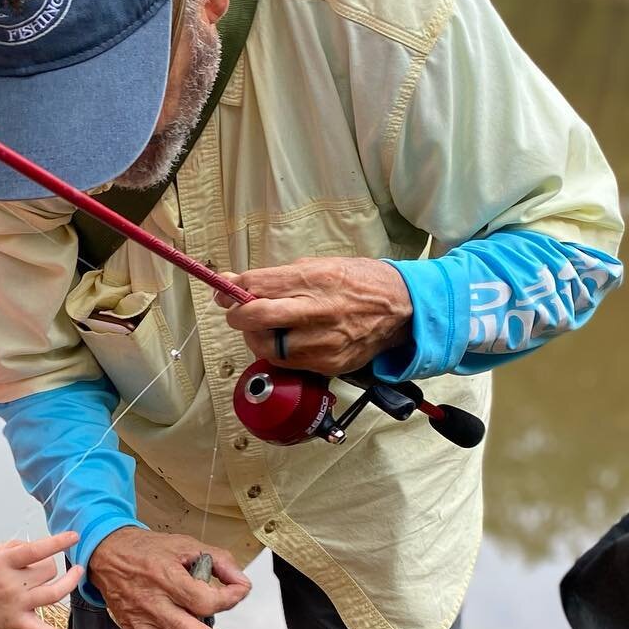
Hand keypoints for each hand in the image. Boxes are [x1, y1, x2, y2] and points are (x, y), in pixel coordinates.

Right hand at [0, 530, 82, 628]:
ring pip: (54, 593)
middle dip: (48, 563)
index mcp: (2, 563)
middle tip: (38, 564)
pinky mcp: (16, 622)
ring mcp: (16, 605)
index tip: (74, 536)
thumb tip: (34, 547)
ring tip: (77, 572)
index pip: (36, 549)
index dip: (58, 542)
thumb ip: (10, 547)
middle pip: (48, 570)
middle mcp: (12, 584)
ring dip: (69, 582)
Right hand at [89, 526, 252, 628]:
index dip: (229, 598)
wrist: (106, 552)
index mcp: (167, 578)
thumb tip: (242, 584)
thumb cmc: (150, 548)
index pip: (205, 599)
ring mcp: (141, 621)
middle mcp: (154, 603)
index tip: (239, 592)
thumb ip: (219, 562)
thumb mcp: (186, 543)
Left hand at [213, 257, 411, 374]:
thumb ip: (279, 276)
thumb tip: (238, 282)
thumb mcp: (321, 265)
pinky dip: (279, 352)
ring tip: (264, 329)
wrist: (403, 308)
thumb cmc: (361, 283)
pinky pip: (288, 362)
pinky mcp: (329, 363)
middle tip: (238, 314)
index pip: (258, 284)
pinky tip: (286, 341)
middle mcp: (317, 310)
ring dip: (257, 338)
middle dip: (238, 316)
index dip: (233, 289)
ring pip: (268, 346)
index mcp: (314, 279)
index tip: (225, 291)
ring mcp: (324, 341)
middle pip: (257, 316)